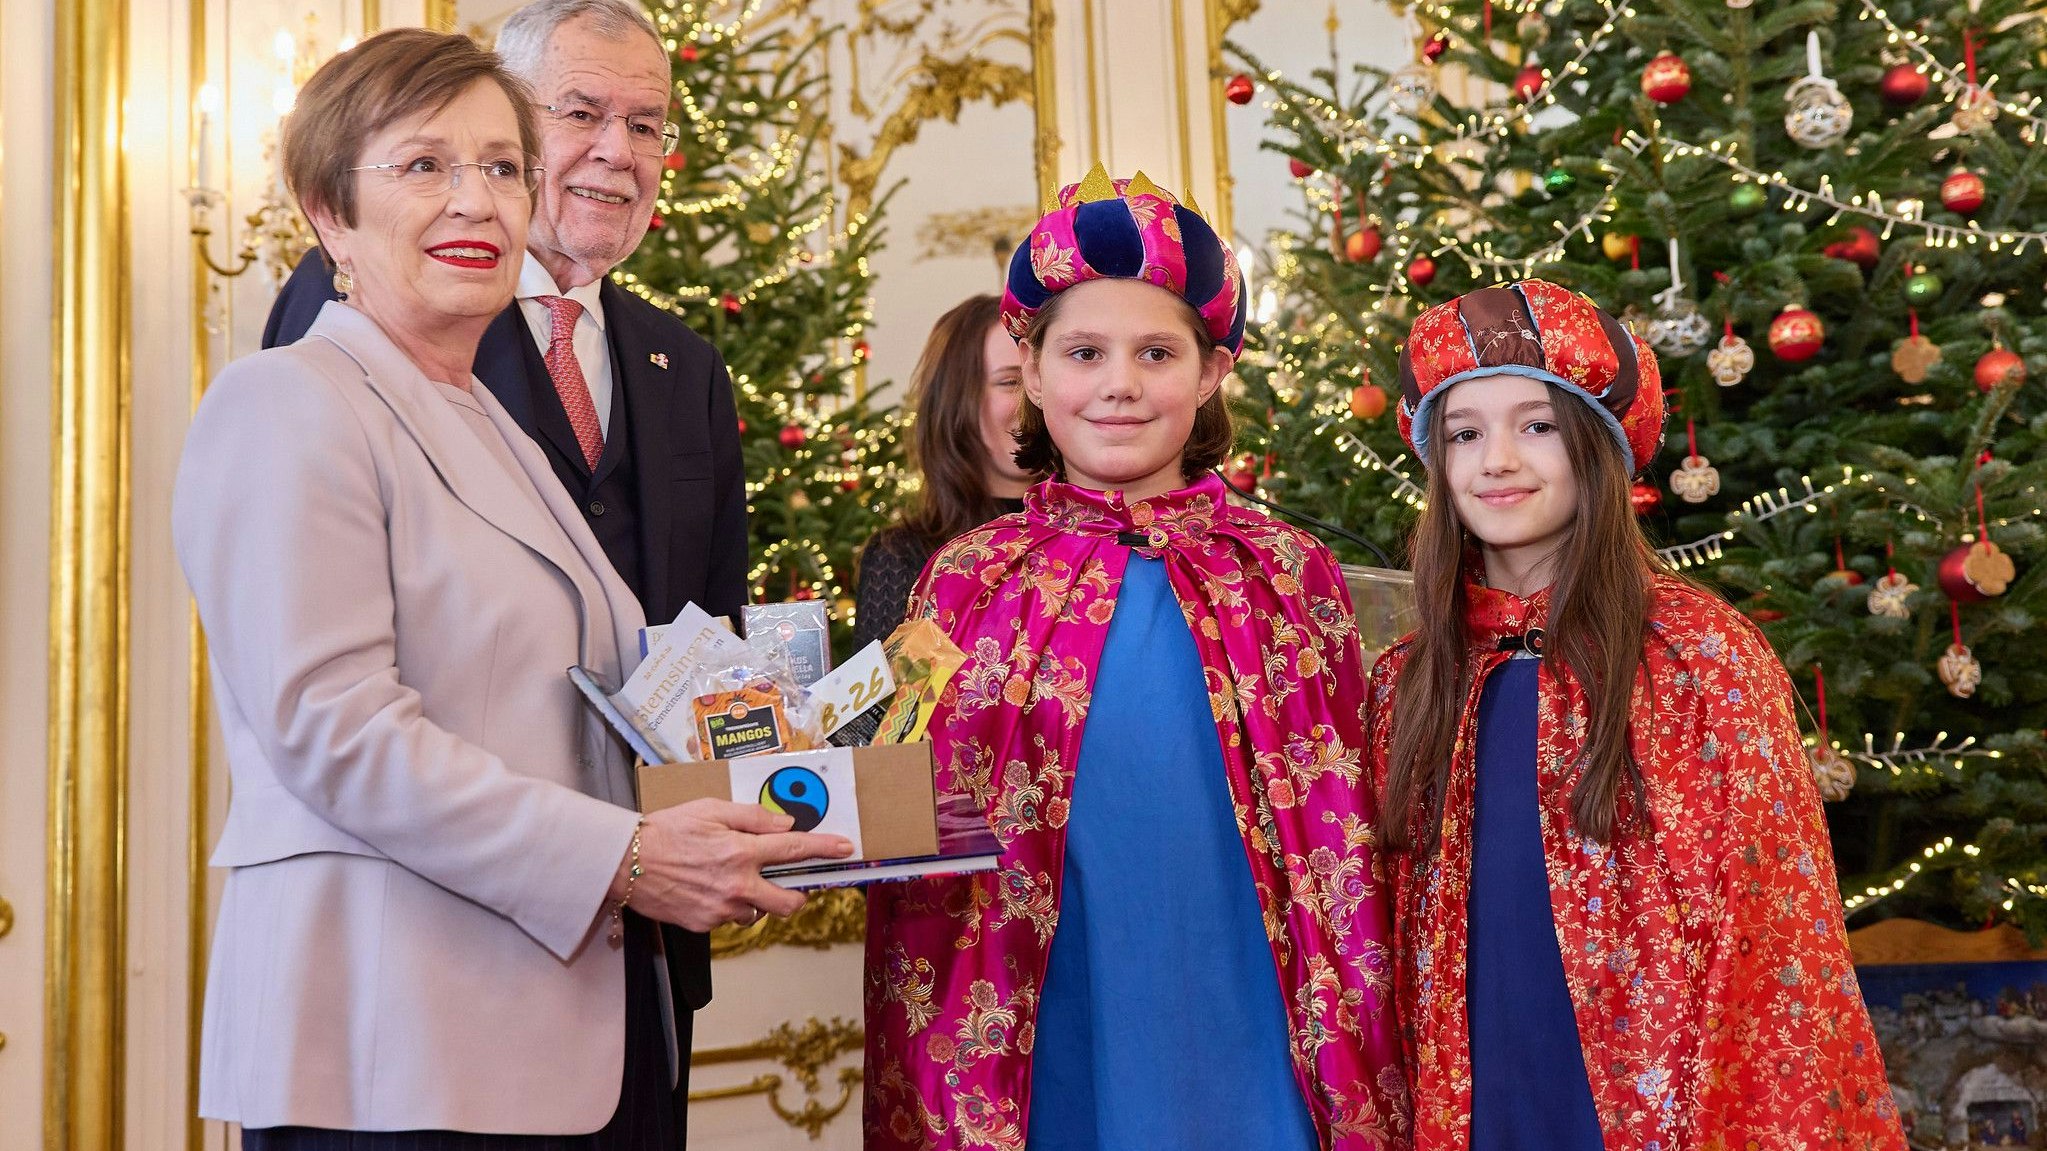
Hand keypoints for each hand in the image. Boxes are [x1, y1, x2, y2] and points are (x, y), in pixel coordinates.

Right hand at [613, 799, 853, 931]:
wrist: (625, 863)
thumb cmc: (665, 830)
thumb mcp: (709, 809)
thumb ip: (751, 817)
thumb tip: (784, 825)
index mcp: (740, 852)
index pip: (793, 851)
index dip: (824, 848)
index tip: (845, 848)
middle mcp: (736, 885)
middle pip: (789, 902)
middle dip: (797, 894)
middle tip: (790, 884)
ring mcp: (721, 909)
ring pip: (759, 913)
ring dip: (757, 900)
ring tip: (733, 881)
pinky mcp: (705, 925)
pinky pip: (731, 919)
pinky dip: (730, 906)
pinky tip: (710, 889)